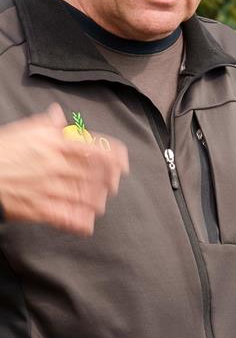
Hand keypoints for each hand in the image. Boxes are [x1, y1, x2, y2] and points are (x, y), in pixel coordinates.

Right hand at [0, 104, 128, 235]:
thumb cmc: (2, 151)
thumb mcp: (25, 130)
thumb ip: (48, 123)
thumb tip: (59, 114)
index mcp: (57, 142)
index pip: (97, 147)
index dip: (116, 157)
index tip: (123, 164)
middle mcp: (56, 164)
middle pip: (96, 173)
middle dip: (109, 181)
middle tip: (112, 185)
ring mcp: (48, 187)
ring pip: (85, 195)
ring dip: (97, 200)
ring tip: (99, 202)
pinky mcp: (37, 208)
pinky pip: (66, 216)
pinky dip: (80, 221)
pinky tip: (88, 223)